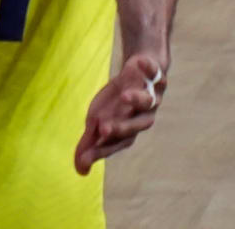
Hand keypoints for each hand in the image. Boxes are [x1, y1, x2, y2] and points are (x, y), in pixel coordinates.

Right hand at [74, 51, 167, 172]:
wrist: (140, 73)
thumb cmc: (119, 103)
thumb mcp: (99, 121)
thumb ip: (90, 144)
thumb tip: (80, 172)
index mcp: (128, 129)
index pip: (117, 142)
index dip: (104, 148)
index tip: (86, 156)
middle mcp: (143, 115)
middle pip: (137, 125)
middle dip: (122, 127)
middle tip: (103, 129)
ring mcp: (150, 94)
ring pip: (147, 101)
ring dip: (136, 99)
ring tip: (124, 96)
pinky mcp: (154, 75)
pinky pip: (154, 71)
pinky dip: (148, 68)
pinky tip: (139, 63)